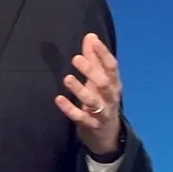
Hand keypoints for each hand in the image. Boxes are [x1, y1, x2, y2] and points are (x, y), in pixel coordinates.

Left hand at [55, 32, 121, 154]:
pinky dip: (70, 109)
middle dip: (91, 71)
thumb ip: (94, 59)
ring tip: (67, 78)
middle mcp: (110, 97)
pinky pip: (81, 118)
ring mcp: (102, 113)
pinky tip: (59, 100)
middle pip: (103, 83)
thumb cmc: (102, 100)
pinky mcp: (91, 125)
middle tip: (76, 58)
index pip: (111, 67)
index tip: (94, 41)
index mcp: (113, 83)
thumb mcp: (100, 80)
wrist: (108, 136)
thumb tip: (91, 36)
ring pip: (93, 101)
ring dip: (80, 90)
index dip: (103, 54)